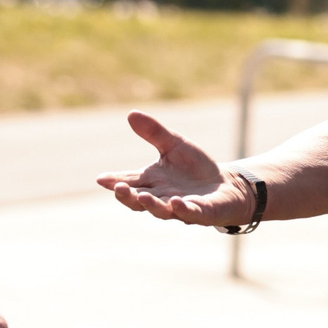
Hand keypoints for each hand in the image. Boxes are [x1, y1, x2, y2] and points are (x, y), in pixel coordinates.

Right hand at [96, 111, 255, 226]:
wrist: (225, 184)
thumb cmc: (195, 167)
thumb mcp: (174, 145)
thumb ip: (154, 132)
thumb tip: (131, 114)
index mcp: (152, 182)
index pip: (130, 182)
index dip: (115, 182)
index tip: (102, 178)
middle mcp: (162, 197)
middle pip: (139, 201)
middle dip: (127, 196)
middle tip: (118, 188)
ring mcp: (180, 207)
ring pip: (161, 211)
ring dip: (151, 205)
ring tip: (141, 196)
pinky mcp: (201, 213)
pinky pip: (190, 214)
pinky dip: (182, 209)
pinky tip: (176, 202)